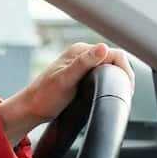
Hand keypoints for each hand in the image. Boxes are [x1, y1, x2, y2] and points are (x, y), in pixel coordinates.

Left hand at [0, 43, 135, 144]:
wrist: (30, 109)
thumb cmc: (44, 96)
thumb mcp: (65, 80)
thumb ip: (83, 63)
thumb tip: (103, 48)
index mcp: (80, 51)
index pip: (114, 54)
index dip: (125, 70)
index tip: (126, 87)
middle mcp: (82, 55)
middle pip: (114, 61)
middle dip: (123, 75)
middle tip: (125, 93)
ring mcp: (81, 65)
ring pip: (109, 68)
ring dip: (117, 79)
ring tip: (120, 93)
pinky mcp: (81, 76)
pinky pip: (102, 75)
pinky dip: (109, 82)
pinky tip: (109, 92)